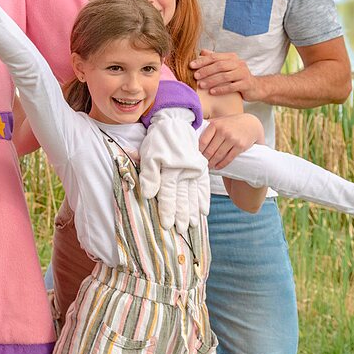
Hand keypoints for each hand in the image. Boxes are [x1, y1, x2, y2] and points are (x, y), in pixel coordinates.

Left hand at [138, 107, 210, 236]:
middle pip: (182, 198)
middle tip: (181, 231)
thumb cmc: (157, 140)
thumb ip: (149, 175)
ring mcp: (193, 169)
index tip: (167, 225)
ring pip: (193, 194)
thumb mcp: (149, 154)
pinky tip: (204, 211)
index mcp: (169, 169)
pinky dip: (204, 199)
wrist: (174, 122)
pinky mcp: (200, 166)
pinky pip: (203, 185)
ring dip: (192, 211)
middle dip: (181, 216)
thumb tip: (149, 195)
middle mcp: (183, 171)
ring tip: (192, 225)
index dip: (167, 211)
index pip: (168, 195)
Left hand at [191, 49, 260, 99]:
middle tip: (195, 76)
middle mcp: (239, 63)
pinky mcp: (246, 84)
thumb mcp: (227, 67)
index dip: (202, 61)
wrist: (256, 87)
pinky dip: (221, 89)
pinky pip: (232, 87)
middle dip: (206, 71)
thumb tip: (202, 51)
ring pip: (225, 76)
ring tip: (201, 85)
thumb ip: (215, 59)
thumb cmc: (237, 76)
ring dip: (211, 81)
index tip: (191, 65)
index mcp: (232, 57)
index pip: (215, 57)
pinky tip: (212, 92)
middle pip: (219, 66)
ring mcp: (243, 73)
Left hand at [198, 112, 262, 169]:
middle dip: (204, 159)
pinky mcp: (240, 146)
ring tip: (208, 167)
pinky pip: (228, 158)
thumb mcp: (219, 120)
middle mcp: (224, 131)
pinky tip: (217, 167)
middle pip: (210, 150)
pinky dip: (221, 164)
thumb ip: (207, 125)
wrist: (250, 124)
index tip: (195, 156)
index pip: (202, 141)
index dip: (198, 150)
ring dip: (212, 163)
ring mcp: (232, 139)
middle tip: (200, 164)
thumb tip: (191, 131)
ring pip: (218, 155)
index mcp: (215, 124)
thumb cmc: (231, 123)